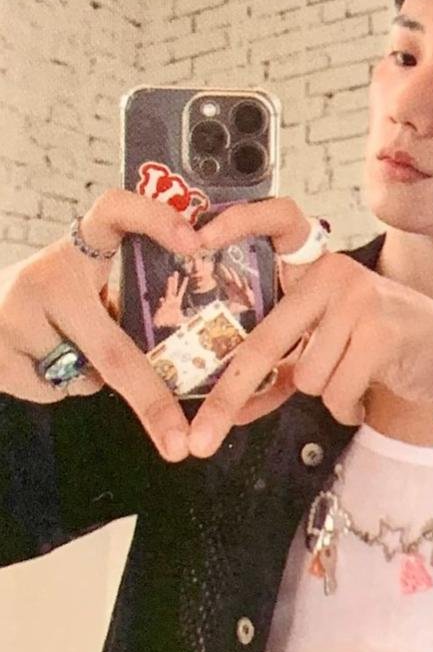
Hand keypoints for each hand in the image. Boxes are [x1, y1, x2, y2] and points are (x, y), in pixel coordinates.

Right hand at [0, 189, 199, 460]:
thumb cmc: (50, 295)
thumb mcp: (81, 278)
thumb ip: (122, 290)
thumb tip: (191, 343)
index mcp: (78, 246)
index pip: (115, 210)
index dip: (155, 218)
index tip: (194, 243)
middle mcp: (45, 274)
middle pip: (111, 348)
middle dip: (151, 401)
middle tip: (179, 442)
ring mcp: (14, 314)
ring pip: (82, 375)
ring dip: (90, 375)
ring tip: (68, 342)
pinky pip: (53, 390)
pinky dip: (59, 385)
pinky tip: (41, 357)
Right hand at [153, 272, 188, 327]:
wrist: (163, 327)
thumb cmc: (172, 323)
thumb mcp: (183, 320)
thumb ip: (189, 318)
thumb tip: (199, 318)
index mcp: (177, 302)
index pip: (181, 291)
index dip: (183, 284)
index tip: (186, 277)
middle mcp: (171, 301)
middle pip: (173, 288)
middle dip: (175, 280)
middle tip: (175, 272)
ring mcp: (166, 304)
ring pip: (168, 292)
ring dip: (169, 285)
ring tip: (170, 278)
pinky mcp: (161, 308)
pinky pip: (162, 304)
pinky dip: (162, 303)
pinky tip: (162, 300)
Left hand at [189, 198, 432, 456]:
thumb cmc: (380, 346)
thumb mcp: (326, 345)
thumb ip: (279, 369)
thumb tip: (226, 412)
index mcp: (316, 267)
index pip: (278, 223)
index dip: (236, 222)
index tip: (194, 238)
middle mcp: (334, 272)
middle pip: (266, 340)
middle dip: (230, 395)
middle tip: (203, 440)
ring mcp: (358, 299)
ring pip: (305, 376)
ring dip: (325, 393)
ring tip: (353, 379)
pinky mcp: (379, 332)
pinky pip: (336, 391)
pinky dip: (347, 406)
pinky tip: (367, 391)